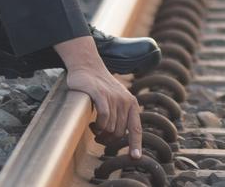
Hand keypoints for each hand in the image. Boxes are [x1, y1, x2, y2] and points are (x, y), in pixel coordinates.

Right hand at [57, 36, 142, 159]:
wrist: (88, 66)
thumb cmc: (100, 87)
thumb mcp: (115, 99)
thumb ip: (120, 114)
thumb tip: (116, 136)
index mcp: (132, 103)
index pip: (136, 128)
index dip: (136, 144)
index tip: (135, 158)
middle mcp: (125, 101)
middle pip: (119, 133)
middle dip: (108, 139)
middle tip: (98, 137)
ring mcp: (113, 97)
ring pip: (110, 127)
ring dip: (100, 133)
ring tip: (94, 127)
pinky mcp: (100, 94)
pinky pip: (103, 118)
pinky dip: (98, 125)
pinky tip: (92, 124)